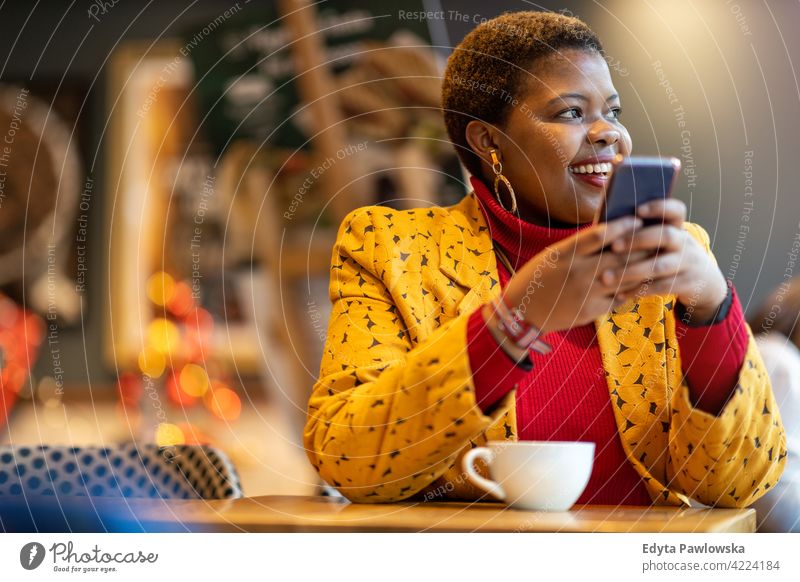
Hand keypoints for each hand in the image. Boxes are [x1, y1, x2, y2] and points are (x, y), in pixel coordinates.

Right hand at [498, 215, 653, 333]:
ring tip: (654, 260)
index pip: (601, 233)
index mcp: (567, 253)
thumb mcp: (554, 255)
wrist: (523, 311)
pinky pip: (618, 298)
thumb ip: (579, 246)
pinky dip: (630, 290)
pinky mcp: (591, 311)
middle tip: (657, 238)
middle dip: (642, 246)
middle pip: (620, 255)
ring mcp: (586, 292)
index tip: (638, 219)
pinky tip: (636, 284)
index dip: (623, 225)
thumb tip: (609, 233)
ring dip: (642, 269)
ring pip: (625, 277)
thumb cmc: (538, 278)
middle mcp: (579, 271)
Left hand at [604, 199, 727, 321]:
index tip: (637, 210)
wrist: (705, 283)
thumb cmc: (670, 258)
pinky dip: (639, 290)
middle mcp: (685, 243)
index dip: (659, 207)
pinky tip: (620, 294)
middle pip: (665, 236)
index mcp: (677, 228)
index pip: (675, 211)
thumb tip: (609, 228)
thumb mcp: (665, 244)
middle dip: (637, 240)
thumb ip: (645, 235)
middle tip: (613, 246)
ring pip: (659, 266)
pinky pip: (661, 287)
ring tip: (607, 277)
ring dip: (631, 271)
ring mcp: (689, 264)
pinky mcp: (688, 284)